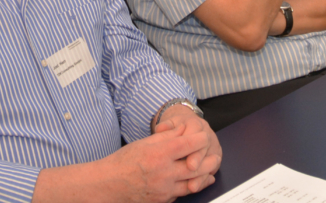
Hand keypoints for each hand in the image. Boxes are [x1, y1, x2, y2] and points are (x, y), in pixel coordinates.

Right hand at [95, 118, 219, 201]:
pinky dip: (189, 186)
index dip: (199, 139)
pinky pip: (180, 194)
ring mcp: (164, 190)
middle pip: (195, 167)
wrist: (109, 185)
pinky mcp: (162, 201)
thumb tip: (185, 130)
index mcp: (159, 155)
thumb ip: (167, 136)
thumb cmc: (124, 161)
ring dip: (204, 177)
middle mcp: (163, 173)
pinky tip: (194, 182)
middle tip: (215, 156)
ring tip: (211, 170)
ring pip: (192, 184)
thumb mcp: (145, 142)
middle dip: (209, 160)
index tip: (204, 135)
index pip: (187, 144)